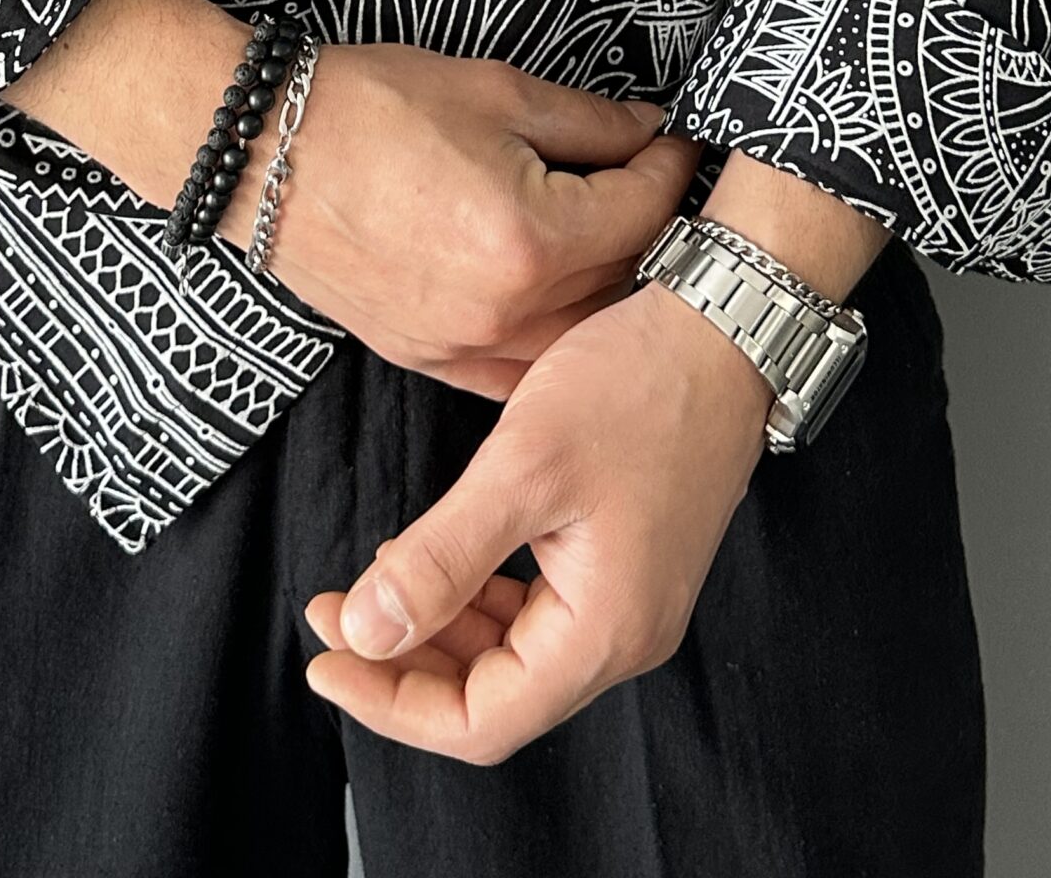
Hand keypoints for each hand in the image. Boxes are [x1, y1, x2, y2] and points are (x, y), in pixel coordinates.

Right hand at [0, 0, 699, 395]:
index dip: (671, 167)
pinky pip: (519, 369)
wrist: (260, 153)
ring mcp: (463, 346)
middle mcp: (505, 310)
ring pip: (576, 341)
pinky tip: (566, 298)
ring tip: (625, 243)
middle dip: (654, 233)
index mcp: (530, 238)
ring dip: (609, 294)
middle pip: (621, 285)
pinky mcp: (428, 358)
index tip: (682, 142)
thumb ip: (589, 122)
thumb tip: (649, 134)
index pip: (640, 210)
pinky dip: (553, 337)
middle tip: (670, 192)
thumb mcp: (493, 91)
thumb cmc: (370, 106)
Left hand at [300, 279, 774, 763]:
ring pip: (513, 658)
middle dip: (405, 665)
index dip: (393, 703)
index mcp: (605, 632)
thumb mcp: (522, 467)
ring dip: (439, 633)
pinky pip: (539, 614)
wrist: (724, 328)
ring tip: (371, 587)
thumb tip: (364, 633)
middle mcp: (626, 636)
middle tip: (333, 615)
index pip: (482, 721)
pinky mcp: (627, 564)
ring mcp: (632, 602)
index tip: (327, 658)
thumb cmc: (635, 387)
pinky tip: (441, 559)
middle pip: (496, 698)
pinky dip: (480, 598)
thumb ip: (441, 559)